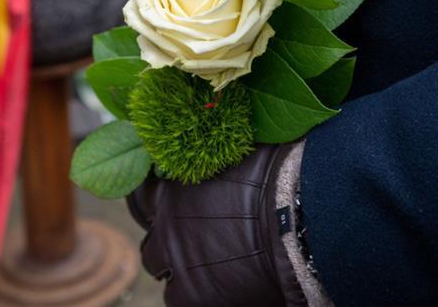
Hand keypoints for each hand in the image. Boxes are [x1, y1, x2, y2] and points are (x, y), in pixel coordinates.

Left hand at [127, 144, 306, 306]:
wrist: (295, 215)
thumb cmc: (275, 176)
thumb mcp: (237, 157)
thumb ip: (216, 166)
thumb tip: (217, 145)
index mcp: (171, 192)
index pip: (142, 198)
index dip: (159, 205)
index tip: (173, 208)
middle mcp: (166, 228)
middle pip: (151, 243)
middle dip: (168, 243)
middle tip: (194, 245)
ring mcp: (178, 263)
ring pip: (162, 273)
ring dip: (179, 270)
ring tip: (207, 270)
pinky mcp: (194, 295)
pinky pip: (180, 300)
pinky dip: (194, 294)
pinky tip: (216, 289)